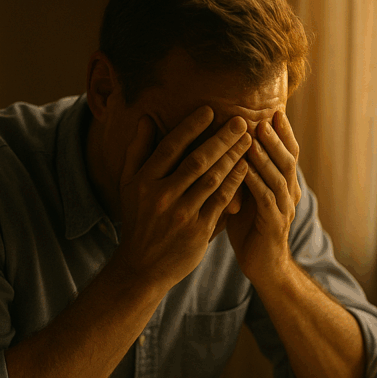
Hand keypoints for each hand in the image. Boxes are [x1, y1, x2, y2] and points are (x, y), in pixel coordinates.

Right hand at [112, 107, 250, 291]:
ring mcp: (181, 215)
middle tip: (242, 121)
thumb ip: (137, 151)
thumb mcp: (128, 186)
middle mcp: (161, 196)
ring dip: (233, 157)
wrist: (141, 267)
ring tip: (248, 140)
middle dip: (222, 138)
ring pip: (213, 178)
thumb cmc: (137, 220)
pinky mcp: (198, 231)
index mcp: (143, 182)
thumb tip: (145, 118)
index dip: (191, 127)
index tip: (210, 110)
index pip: (170, 147)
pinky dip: (235, 182)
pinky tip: (246, 167)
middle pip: (197, 160)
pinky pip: (221, 201)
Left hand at [227, 110, 301, 285]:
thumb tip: (226, 144)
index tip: (273, 110)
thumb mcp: (246, 195)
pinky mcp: (274, 225)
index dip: (283, 132)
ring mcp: (284, 209)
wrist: (262, 266)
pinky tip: (244, 168)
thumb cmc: (249, 228)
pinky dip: (256, 181)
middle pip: (288, 159)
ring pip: (278, 176)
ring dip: (266, 155)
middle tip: (264, 117)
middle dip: (276, 137)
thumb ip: (243, 172)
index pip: (287, 152)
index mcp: (284, 184)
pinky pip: (266, 199)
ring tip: (254, 137)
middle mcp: (289, 193)